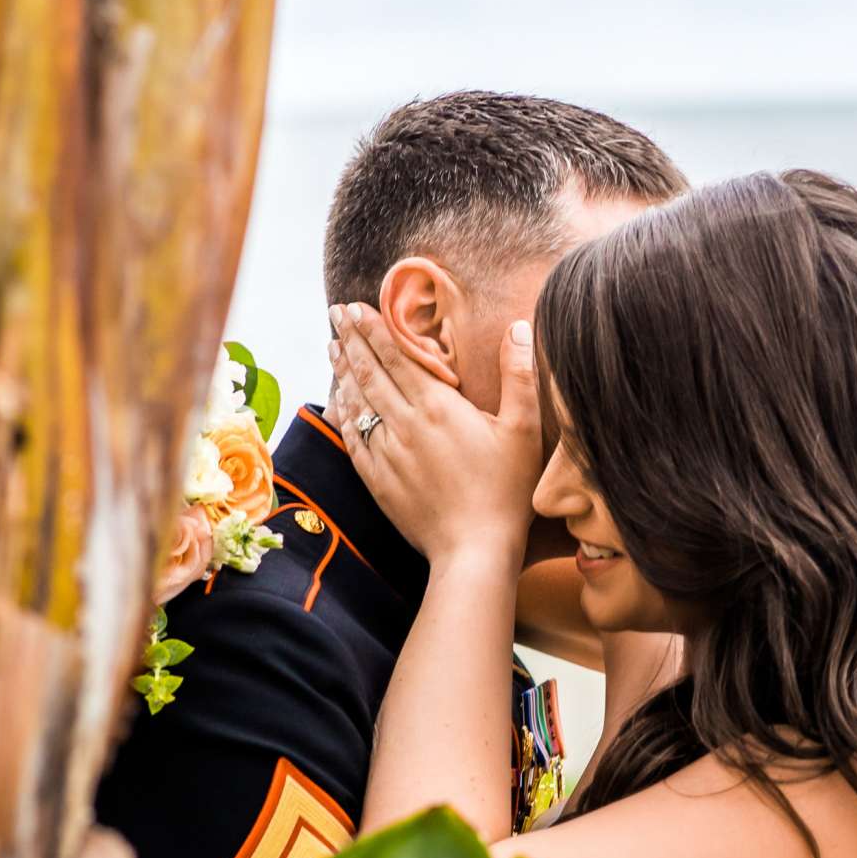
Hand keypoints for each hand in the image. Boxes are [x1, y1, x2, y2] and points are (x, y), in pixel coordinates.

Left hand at [329, 304, 541, 567]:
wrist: (474, 550)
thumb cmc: (507, 490)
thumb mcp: (524, 430)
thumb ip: (520, 375)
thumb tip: (518, 326)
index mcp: (438, 406)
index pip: (397, 355)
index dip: (374, 328)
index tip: (356, 306)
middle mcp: (405, 424)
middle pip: (370, 372)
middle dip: (351, 338)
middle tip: (336, 313)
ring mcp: (387, 453)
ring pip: (357, 402)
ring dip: (343, 370)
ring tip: (332, 346)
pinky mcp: (378, 480)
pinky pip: (352, 438)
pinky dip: (342, 413)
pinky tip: (337, 400)